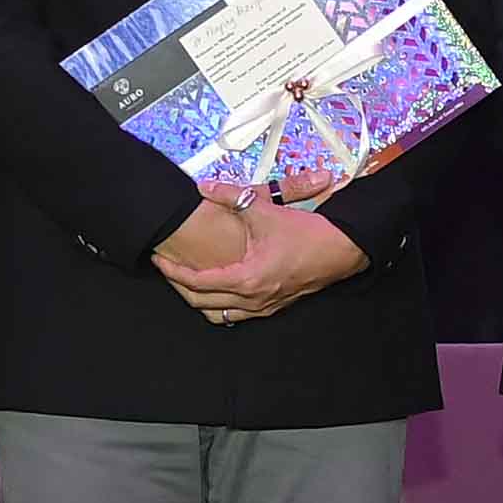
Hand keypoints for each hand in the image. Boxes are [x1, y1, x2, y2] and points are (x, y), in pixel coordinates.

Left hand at [156, 191, 366, 323]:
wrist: (342, 249)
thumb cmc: (307, 233)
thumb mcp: (265, 210)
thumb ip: (231, 196)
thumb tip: (204, 187)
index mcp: (246, 278)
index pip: (196, 283)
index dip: (173, 272)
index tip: (160, 261)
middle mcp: (252, 299)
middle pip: (202, 304)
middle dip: (180, 288)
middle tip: (168, 271)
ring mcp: (265, 306)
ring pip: (220, 315)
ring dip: (201, 301)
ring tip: (188, 283)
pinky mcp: (275, 306)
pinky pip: (239, 314)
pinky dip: (223, 305)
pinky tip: (220, 290)